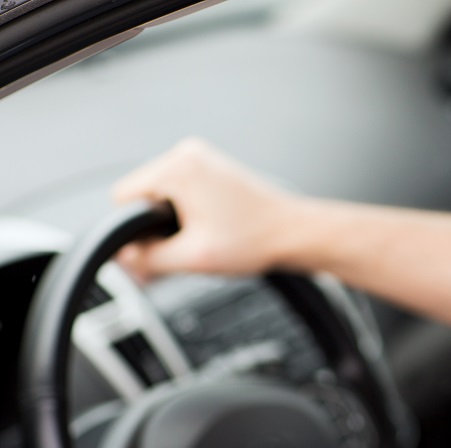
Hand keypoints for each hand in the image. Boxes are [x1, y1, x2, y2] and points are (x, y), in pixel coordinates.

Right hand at [113, 139, 300, 278]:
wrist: (295, 233)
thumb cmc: (257, 239)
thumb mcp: (194, 257)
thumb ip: (149, 258)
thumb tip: (124, 258)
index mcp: (179, 167)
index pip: (123, 198)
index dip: (133, 230)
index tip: (155, 249)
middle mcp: (188, 154)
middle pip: (142, 196)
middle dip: (155, 226)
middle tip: (184, 250)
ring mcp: (201, 159)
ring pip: (161, 196)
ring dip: (172, 222)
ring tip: (202, 239)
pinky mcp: (212, 170)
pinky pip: (181, 192)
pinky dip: (186, 214)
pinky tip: (208, 230)